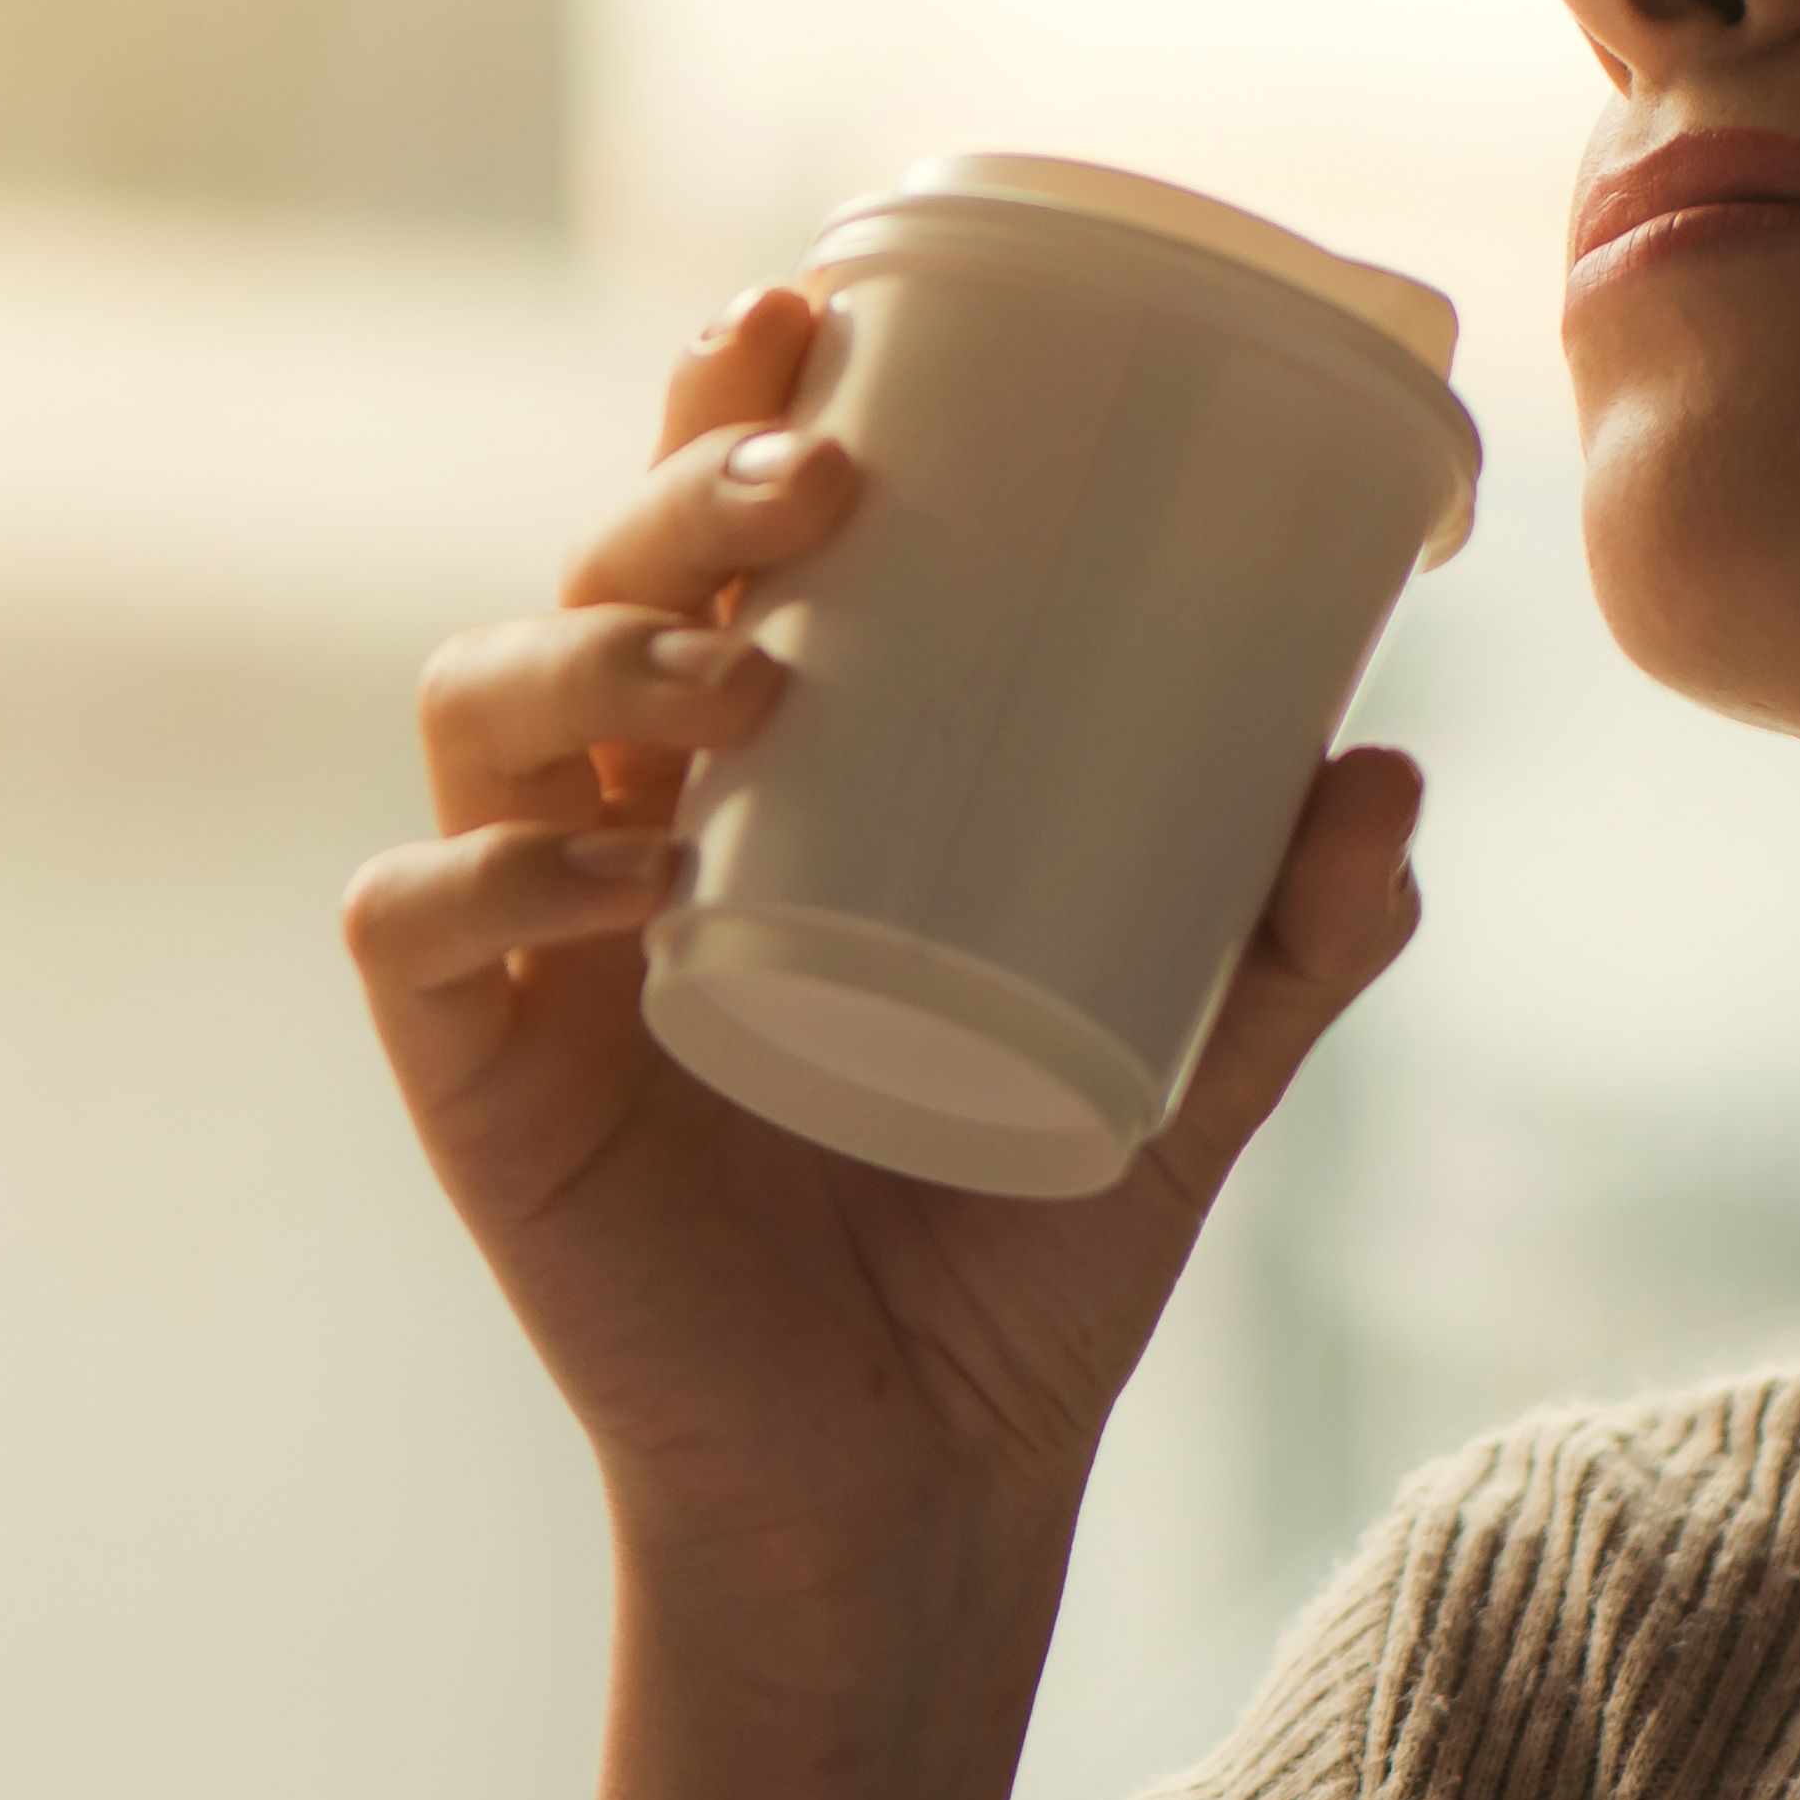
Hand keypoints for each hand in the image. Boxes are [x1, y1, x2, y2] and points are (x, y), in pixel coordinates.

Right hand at [342, 282, 1425, 1603]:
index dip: (723, 402)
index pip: (709, 535)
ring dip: (589, 653)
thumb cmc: (1020, 1245)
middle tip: (813, 488)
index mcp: (760, 770)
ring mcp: (530, 941)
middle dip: (676, 493)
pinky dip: (494, 877)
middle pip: (592, 574)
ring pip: (476, 706)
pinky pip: (413, 925)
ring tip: (741, 682)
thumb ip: (1295, 930)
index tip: (809, 312)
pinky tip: (616, 880)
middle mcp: (621, 815)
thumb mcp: (1193, 1060)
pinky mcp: (472, 1077)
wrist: (922, 1487)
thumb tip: (1386, 768)